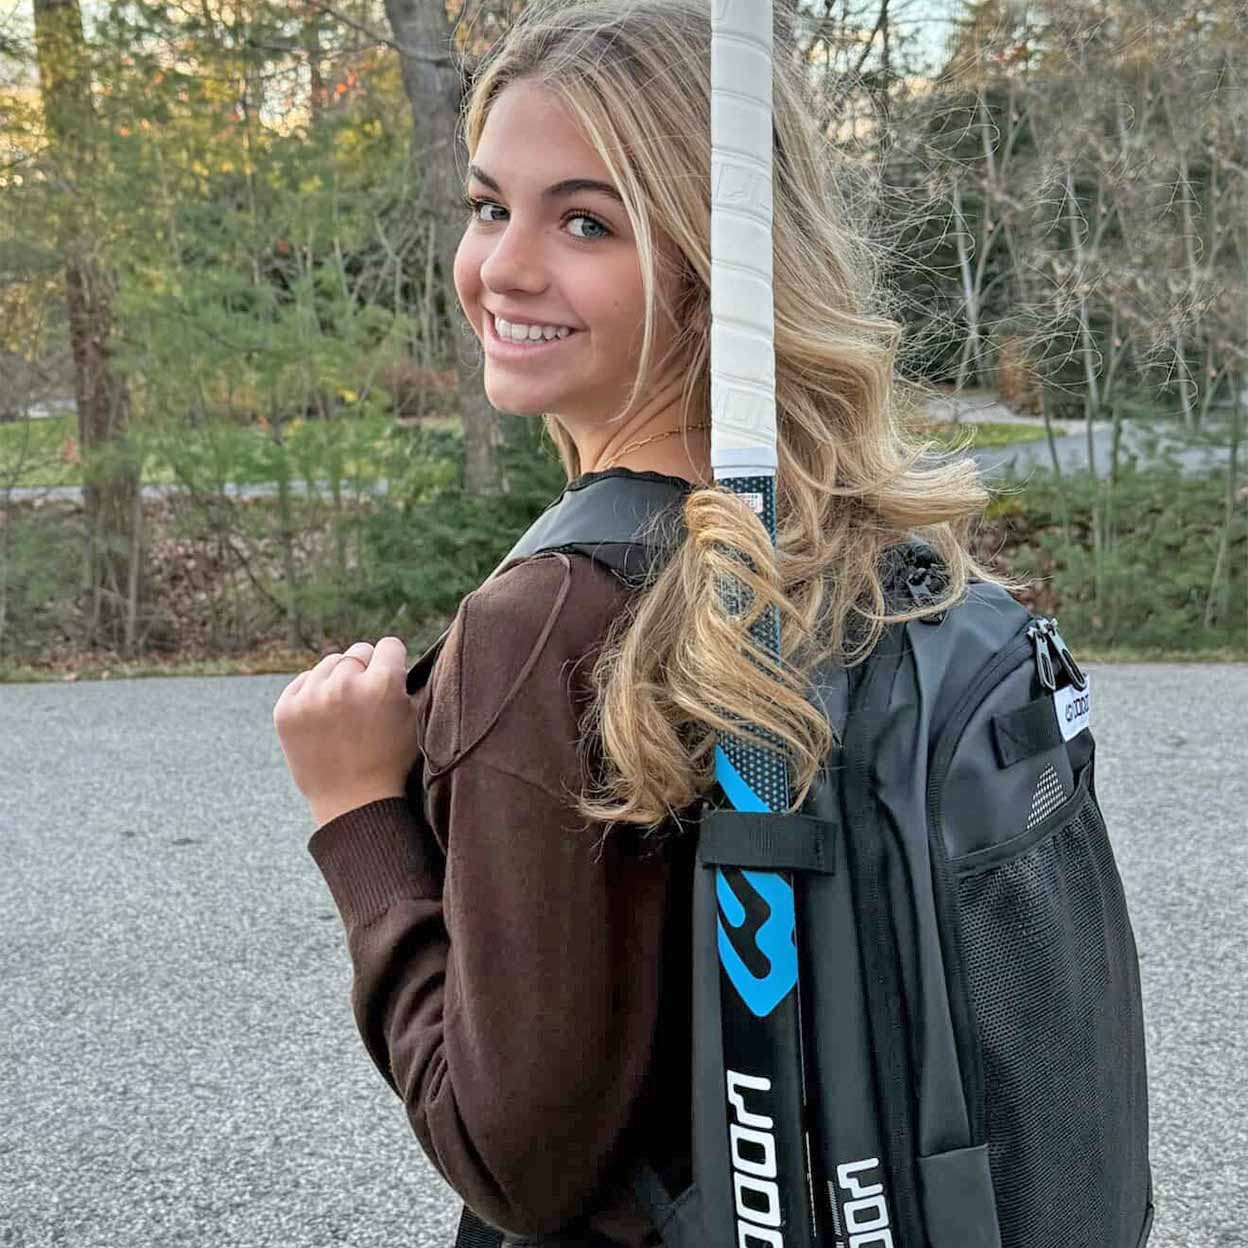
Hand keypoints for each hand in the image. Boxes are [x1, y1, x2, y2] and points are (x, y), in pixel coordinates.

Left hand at [273, 637, 418, 826]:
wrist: (352, 803)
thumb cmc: (390, 761)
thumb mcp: (414, 719)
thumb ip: (410, 681)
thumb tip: (402, 655)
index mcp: (383, 684)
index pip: (389, 645)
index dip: (393, 662)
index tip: (391, 679)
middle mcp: (345, 684)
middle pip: (358, 652)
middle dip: (365, 671)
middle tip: (366, 701)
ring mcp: (311, 696)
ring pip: (330, 663)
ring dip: (339, 680)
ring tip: (345, 712)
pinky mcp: (286, 709)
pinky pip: (304, 680)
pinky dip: (314, 693)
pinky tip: (325, 719)